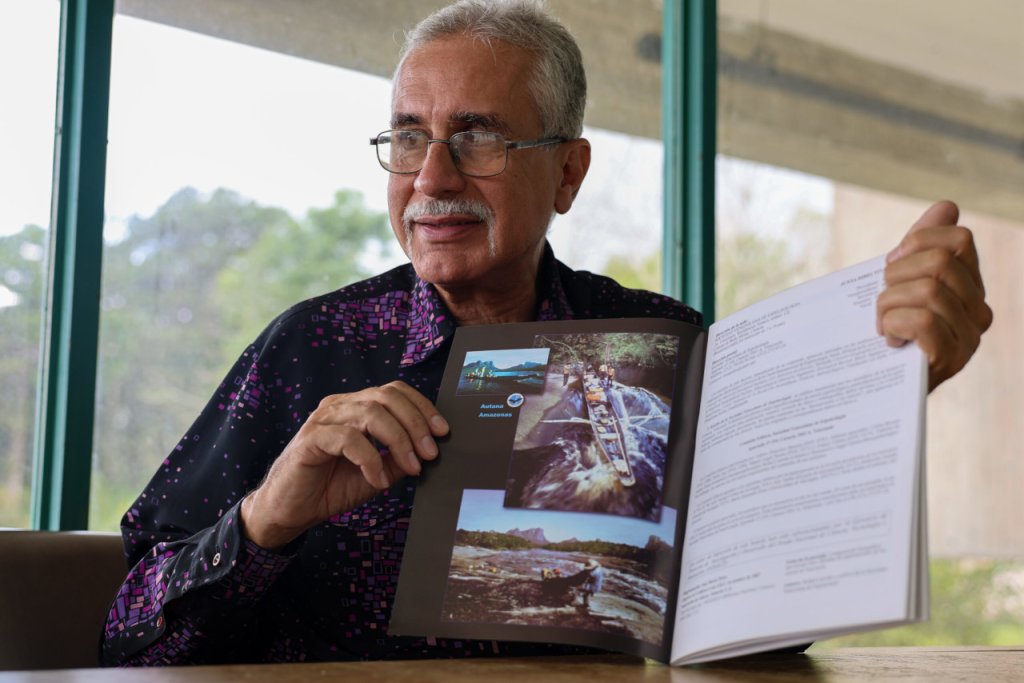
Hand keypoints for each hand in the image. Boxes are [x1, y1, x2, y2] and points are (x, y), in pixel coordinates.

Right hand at [241, 381, 447, 548]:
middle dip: (416, 423)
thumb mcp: (377, 473)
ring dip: (398, 440)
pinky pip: (348, 439)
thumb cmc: (330, 487)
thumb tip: (430, 451)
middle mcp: (340, 406)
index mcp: (355, 407)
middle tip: (431, 452)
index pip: (394, 392)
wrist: (290, 510)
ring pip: (370, 413)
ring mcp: (323, 420)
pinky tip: (378, 480)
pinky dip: (371, 459)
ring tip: (412, 467)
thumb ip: (399, 459)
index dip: (422, 407)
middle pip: (386, 396)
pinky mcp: (310, 439)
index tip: (443, 431)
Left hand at [876, 200, 992, 391]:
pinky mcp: (951, 359)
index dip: (917, 243)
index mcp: (971, 287)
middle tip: (882, 300)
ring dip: (888, 304)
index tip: (891, 265)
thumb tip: (947, 206)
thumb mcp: (900, 282)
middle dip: (896, 276)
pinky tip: (889, 340)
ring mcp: (969, 338)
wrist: (871, 384)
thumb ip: (922, 245)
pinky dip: (894, 324)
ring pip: (928, 291)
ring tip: (882, 324)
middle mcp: (979, 311)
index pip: (959, 239)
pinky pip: (922, 320)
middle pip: (940, 263)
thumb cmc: (885, 328)